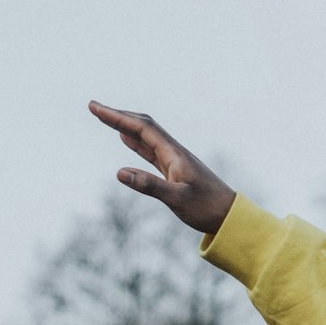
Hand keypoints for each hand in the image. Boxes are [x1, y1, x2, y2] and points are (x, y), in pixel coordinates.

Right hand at [89, 101, 235, 234]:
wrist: (231, 217)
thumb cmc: (208, 209)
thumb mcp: (177, 199)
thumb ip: (150, 186)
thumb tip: (119, 173)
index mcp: (175, 154)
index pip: (143, 128)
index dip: (118, 117)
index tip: (96, 108)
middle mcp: (175, 153)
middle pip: (143, 126)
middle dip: (118, 115)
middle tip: (93, 107)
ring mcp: (175, 161)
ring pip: (146, 137)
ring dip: (124, 126)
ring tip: (104, 117)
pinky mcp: (175, 171)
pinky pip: (151, 151)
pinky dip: (136, 142)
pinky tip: (126, 138)